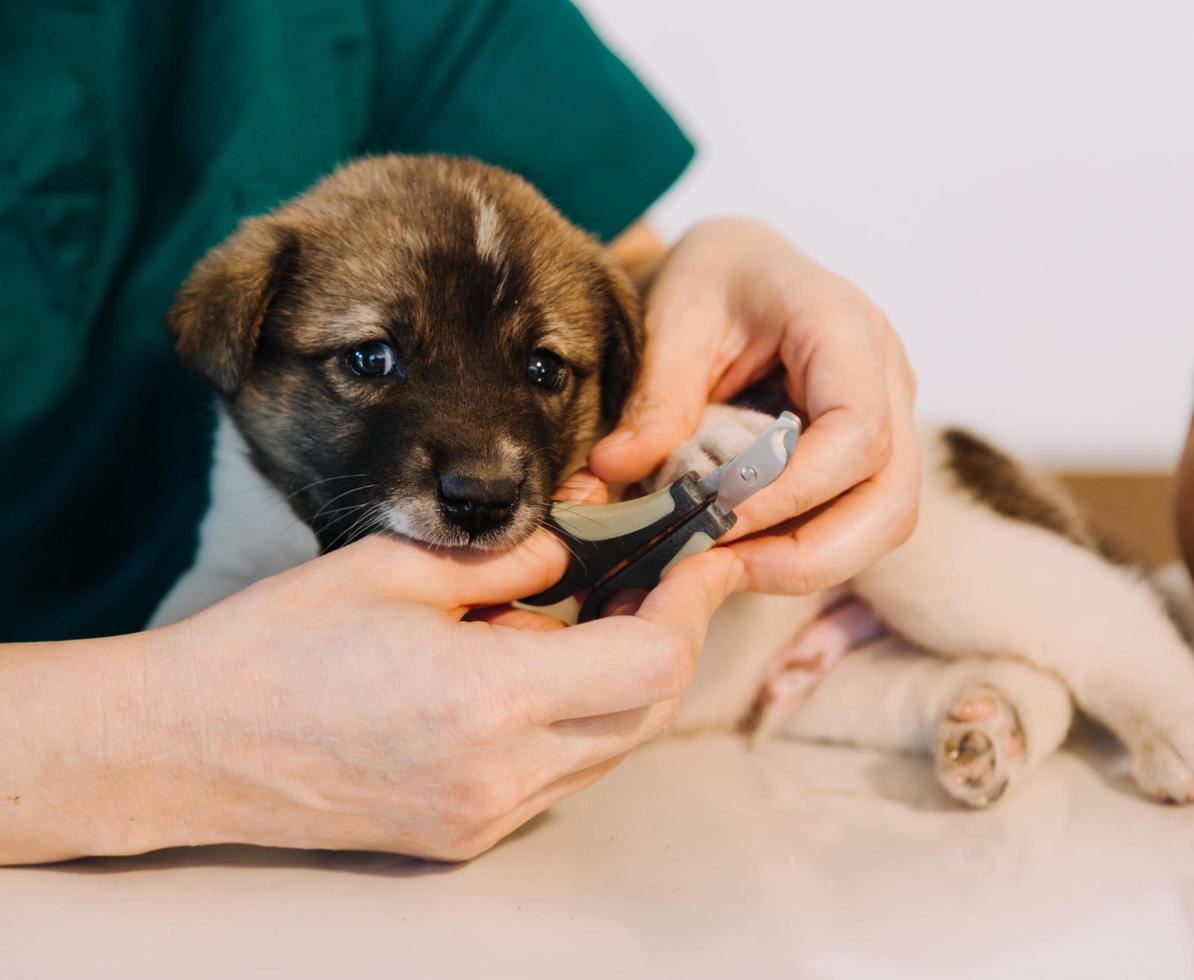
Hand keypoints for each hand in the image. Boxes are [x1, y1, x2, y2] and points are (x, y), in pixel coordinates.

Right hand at [0, 513, 738, 863]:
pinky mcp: (463, 837)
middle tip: (653, 576)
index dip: (690, 604)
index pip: (652, 660)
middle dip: (669, 637)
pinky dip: (577, 720)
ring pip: (612, 748)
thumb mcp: (398, 568)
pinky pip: (561, 776)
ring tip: (591, 613)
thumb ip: (512, 559)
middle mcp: (501, 774)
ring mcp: (484, 817)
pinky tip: (537, 668)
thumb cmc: (278, 645)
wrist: (186, 746)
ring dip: (626, 681)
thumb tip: (580, 550)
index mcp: (489, 699)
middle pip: (651, 711)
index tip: (696, 559)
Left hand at [591, 218, 919, 593]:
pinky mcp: (874, 453)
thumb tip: (616, 469)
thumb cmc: (715, 280)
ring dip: (811, 561)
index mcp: (844, 326)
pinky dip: (807, 550)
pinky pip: (862, 520)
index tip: (721, 518)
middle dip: (812, 551)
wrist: (742, 267)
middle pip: (892, 494)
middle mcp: (887, 375)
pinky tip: (744, 553)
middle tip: (726, 569)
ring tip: (729, 568)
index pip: (858, 429)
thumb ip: (656, 395)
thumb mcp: (673, 319)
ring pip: (887, 519)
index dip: (795, 489)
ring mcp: (892, 416)